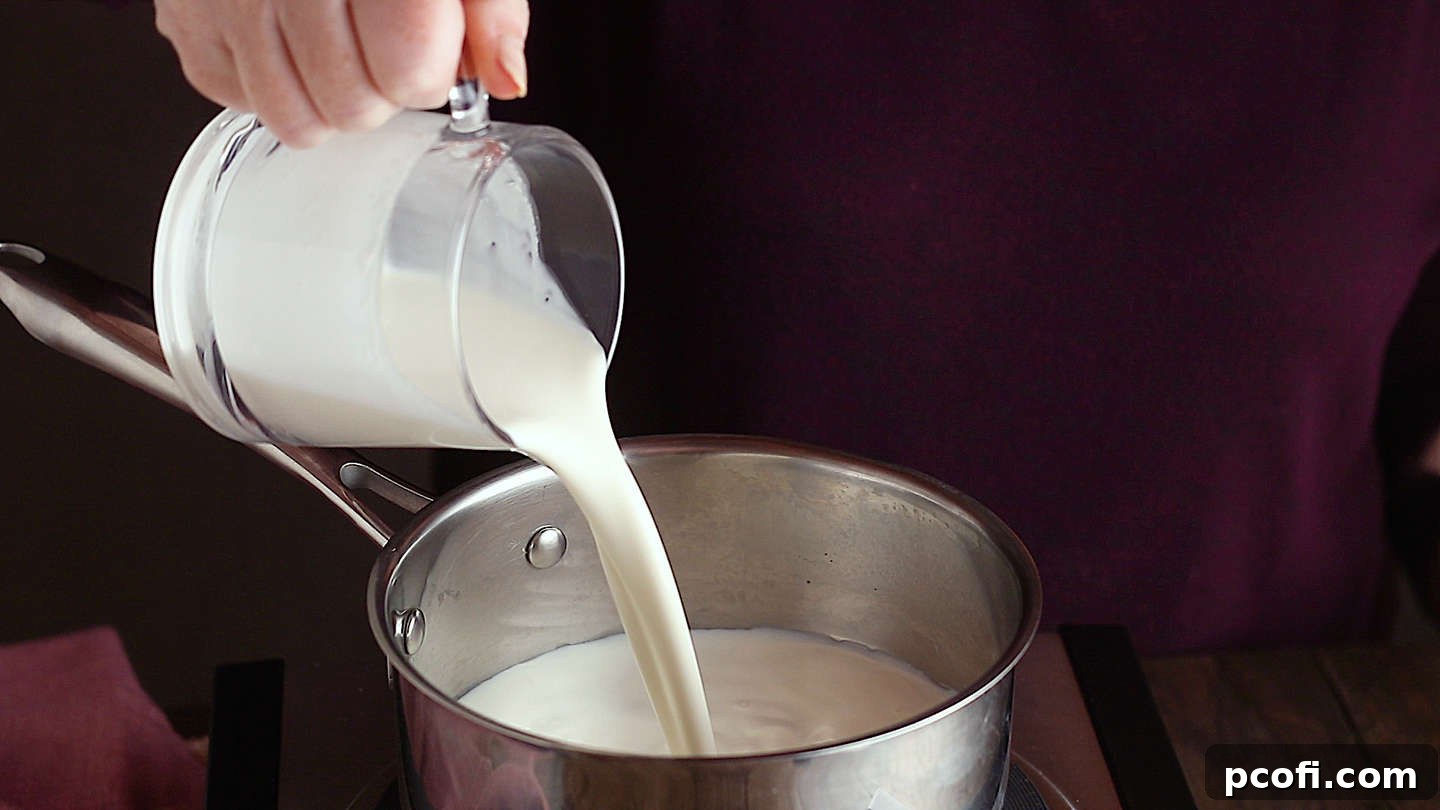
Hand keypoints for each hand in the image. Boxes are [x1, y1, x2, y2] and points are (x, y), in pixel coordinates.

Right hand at [155, 0, 528, 147]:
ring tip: (338, 46)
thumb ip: (491, 11)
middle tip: (380, 43)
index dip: (430, 71)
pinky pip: (241, 103)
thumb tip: (506, 81)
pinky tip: (288, 39)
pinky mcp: (186, 21)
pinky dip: (272, 86)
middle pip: (353, 107)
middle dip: (381, 90)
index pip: (409, 69)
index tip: (427, 41)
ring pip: (296, 121)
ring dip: (329, 101)